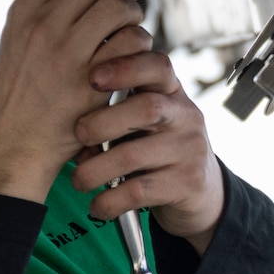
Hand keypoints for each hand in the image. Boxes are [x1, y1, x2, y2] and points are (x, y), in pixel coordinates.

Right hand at [0, 0, 143, 202]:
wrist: (12, 144)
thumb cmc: (22, 94)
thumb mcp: (19, 39)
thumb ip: (49, 9)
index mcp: (26, 6)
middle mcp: (43, 22)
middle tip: (126, 15)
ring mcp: (65, 51)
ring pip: (120, 6)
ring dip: (134, 19)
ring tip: (127, 39)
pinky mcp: (89, 80)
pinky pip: (130, 42)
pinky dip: (138, 48)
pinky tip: (128, 63)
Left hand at [70, 43, 225, 253]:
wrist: (202, 191)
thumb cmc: (158, 148)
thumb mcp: (145, 122)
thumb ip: (116, 113)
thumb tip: (71, 129)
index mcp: (172, 92)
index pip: (157, 67)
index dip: (125, 67)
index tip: (92, 77)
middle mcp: (186, 116)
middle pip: (147, 108)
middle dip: (104, 121)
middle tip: (79, 134)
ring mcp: (190, 150)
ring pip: (135, 154)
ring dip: (96, 169)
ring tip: (79, 180)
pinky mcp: (187, 184)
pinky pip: (139, 191)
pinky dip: (110, 200)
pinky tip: (97, 206)